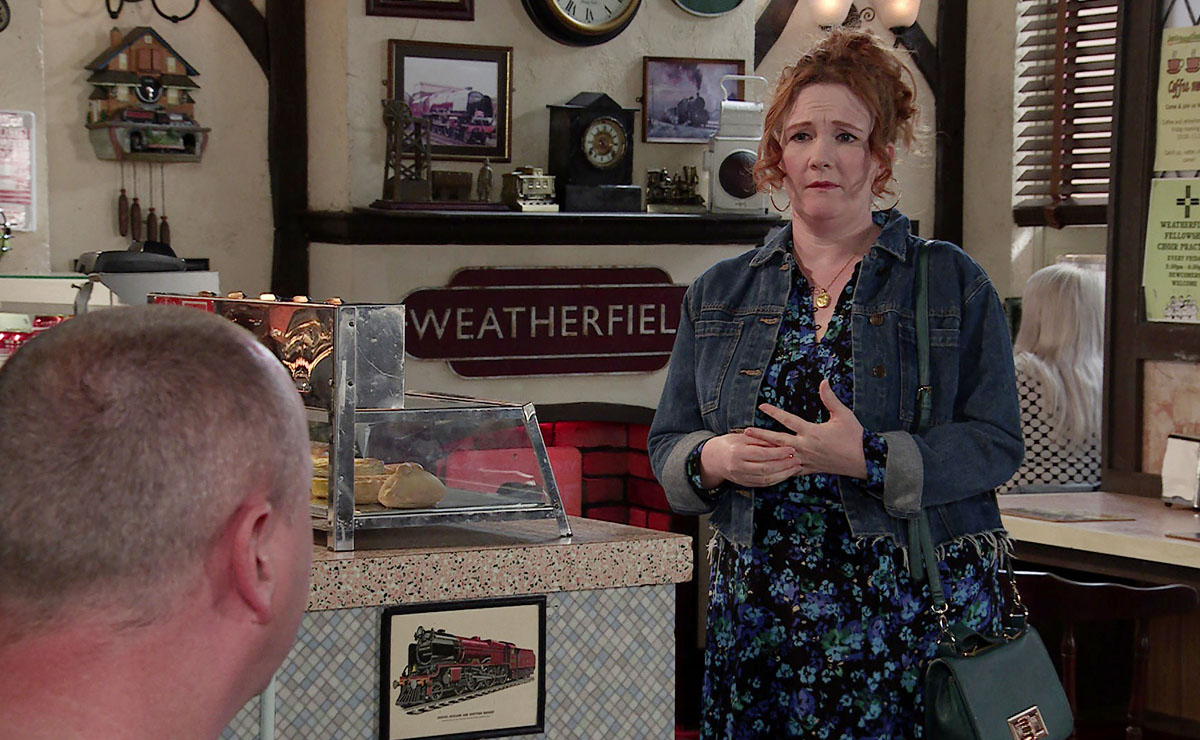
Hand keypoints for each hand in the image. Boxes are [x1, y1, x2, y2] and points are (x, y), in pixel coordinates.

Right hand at [698, 432, 804, 488]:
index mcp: (737, 452)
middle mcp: (738, 467)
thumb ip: (760, 440)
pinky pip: (763, 484)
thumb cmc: (729, 444)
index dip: (778, 453)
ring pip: (766, 479)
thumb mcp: (742, 437)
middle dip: (784, 465)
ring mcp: (741, 478)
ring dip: (783, 474)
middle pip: (765, 469)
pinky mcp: (744, 484)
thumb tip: (779, 443)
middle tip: (797, 459)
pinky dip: (776, 480)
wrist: (713, 459)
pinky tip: (786, 474)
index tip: (791, 449)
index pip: (761, 454)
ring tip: (795, 467)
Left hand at [744, 379, 867, 478]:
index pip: (788, 420)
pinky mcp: (810, 470)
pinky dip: (779, 467)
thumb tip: (824, 381)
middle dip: (761, 436)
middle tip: (746, 432)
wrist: (864, 460)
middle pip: (778, 440)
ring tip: (752, 450)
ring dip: (766, 453)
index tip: (761, 406)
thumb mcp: (843, 415)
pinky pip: (790, 470)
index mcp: (812, 432)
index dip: (774, 412)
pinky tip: (770, 467)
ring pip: (781, 457)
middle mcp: (806, 447)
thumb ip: (830, 398)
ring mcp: (806, 460)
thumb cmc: (854, 436)